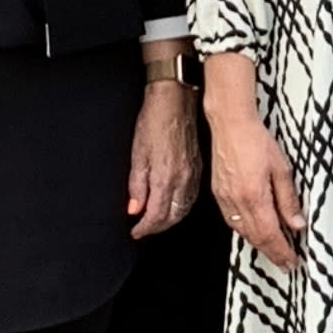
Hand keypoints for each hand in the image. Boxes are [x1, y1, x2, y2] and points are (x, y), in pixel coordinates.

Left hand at [127, 77, 198, 237]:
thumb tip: (134, 208)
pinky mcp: (198, 167)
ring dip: (170, 219)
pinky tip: (174, 205)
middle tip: (144, 229)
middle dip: (157, 227)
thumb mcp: (137, 154)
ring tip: (157, 221)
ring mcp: (193, 174)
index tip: (136, 231)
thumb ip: (136, 185)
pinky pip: (191, 196)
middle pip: (172, 216)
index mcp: (165, 177)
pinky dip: (181, 207)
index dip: (144, 228)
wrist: (176, 100)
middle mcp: (182, 180)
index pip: (155, 215)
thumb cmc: (155, 121)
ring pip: (184, 208)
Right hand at [202, 61, 307, 270]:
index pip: (270, 234)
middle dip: (272, 253)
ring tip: (273, 250)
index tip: (291, 262)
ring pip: (243, 232)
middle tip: (285, 263)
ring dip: (259, 244)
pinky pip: (233, 221)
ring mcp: (225, 199)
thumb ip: (288, 199)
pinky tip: (253, 231)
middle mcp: (237, 202)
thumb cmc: (256, 140)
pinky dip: (245, 231)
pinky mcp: (218, 193)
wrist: (230, 124)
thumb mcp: (282, 168)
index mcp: (255, 197)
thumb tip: (297, 224)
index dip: (281, 251)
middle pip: (256, 238)